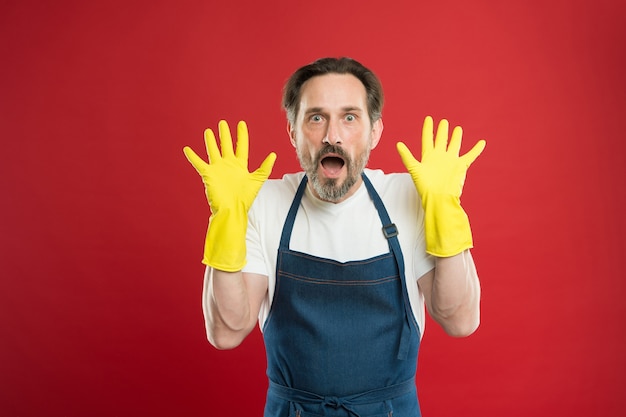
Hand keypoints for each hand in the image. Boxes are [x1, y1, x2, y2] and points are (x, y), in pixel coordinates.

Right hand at [183, 120, 275, 269]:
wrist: (231, 210)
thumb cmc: (244, 199)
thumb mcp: (257, 180)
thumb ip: (265, 167)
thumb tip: (273, 155)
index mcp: (240, 165)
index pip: (241, 146)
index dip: (242, 135)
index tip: (241, 124)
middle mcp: (228, 165)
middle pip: (226, 145)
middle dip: (225, 134)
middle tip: (222, 123)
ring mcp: (218, 169)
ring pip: (213, 151)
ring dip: (210, 141)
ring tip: (208, 131)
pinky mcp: (208, 174)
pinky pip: (199, 163)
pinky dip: (193, 157)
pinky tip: (187, 149)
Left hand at [396, 116, 484, 256]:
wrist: (438, 198)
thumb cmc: (425, 186)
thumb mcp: (414, 169)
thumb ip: (407, 156)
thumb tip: (398, 144)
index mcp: (428, 156)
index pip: (428, 138)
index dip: (428, 128)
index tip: (429, 118)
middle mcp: (440, 157)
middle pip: (441, 140)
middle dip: (442, 131)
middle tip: (444, 122)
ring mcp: (451, 161)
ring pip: (454, 145)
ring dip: (456, 137)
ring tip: (457, 129)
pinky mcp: (460, 166)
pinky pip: (470, 156)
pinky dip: (476, 150)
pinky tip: (481, 142)